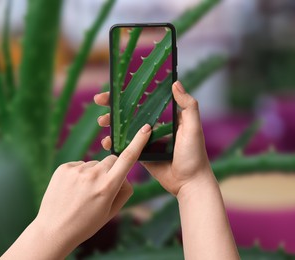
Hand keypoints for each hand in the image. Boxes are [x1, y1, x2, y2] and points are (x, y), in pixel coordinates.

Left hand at [32, 124, 150, 253]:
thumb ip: (124, 190)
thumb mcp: (111, 211)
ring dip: (94, 173)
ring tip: (83, 193)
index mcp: (108, 187)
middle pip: (112, 160)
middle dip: (112, 169)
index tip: (145, 128)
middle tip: (102, 188)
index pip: (128, 158)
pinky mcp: (64, 168)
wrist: (54, 230)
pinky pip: (80, 165)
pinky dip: (80, 174)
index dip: (139, 142)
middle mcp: (93, 175)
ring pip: (95, 164)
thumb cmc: (86, 223)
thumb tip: (124, 175)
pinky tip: (73, 189)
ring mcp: (77, 170)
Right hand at [94, 81, 212, 196]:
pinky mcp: (141, 156)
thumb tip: (176, 83)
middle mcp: (155, 128)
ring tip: (101, 122)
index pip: (145, 101)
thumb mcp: (193, 128)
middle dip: (113, 107)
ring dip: (111, 124)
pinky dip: (114, 144)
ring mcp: (146, 142)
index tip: (115, 89)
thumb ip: (188, 106)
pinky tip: (106, 142)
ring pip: (124, 130)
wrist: (190, 183)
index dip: (130, 94)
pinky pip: (125, 147)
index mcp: (166, 118)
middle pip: (131, 114)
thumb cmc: (195, 155)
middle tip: (100, 101)